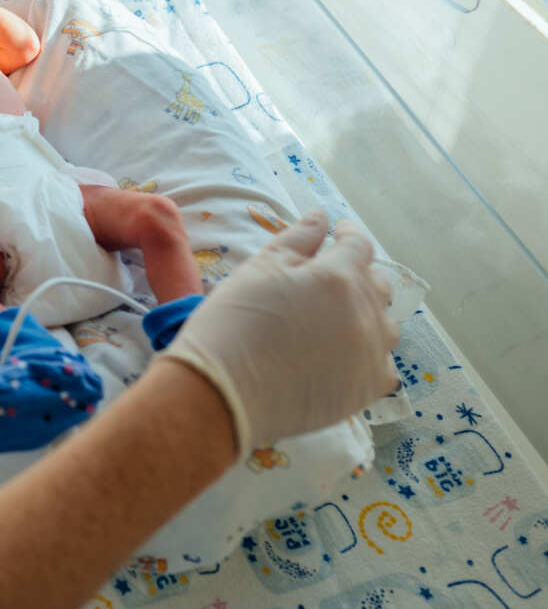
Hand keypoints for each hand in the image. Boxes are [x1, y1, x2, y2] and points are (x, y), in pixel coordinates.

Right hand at [160, 211, 399, 455]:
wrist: (223, 392)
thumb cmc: (233, 322)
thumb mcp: (260, 267)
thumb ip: (298, 238)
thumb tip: (322, 217)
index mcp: (338, 276)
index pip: (359, 245)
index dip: (347, 235)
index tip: (337, 233)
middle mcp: (366, 312)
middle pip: (378, 284)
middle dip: (359, 274)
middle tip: (331, 280)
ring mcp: (371, 353)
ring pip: (385, 324)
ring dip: (367, 315)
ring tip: (337, 320)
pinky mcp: (367, 390)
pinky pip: (383, 365)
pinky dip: (368, 355)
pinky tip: (344, 357)